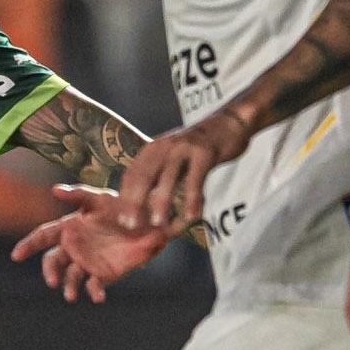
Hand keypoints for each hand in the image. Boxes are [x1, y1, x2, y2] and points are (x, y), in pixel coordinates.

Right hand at [11, 184, 171, 301]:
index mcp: (69, 228)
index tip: (16, 256)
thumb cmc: (123, 206)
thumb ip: (78, 195)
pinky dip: (94, 293)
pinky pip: (94, 286)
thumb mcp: (102, 198)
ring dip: (69, 287)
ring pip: (71, 278)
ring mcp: (88, 262)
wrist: (151, 222)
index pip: (43, 237)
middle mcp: (74, 248)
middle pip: (54, 262)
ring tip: (71, 296)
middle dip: (50, 272)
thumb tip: (55, 189)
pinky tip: (98, 297)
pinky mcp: (104, 274)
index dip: (29, 245)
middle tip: (53, 281)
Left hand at [115, 109, 251, 232]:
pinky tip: (191, 215)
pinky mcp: (204, 153)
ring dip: (161, 202)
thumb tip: (142, 207)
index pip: (131, 175)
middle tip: (131, 225)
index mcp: (152, 150)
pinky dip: (192, 198)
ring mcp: (184, 148)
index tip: (121, 219)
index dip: (124, 198)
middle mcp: (164, 147)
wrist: (228, 124)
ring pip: (167, 177)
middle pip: (143, 176)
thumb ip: (157, 177)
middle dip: (134, 202)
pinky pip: (195, 179)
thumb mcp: (171, 159)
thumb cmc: (197, 149)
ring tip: (159, 223)